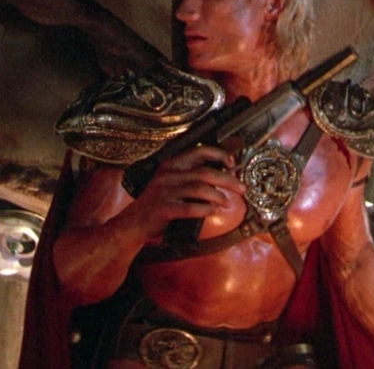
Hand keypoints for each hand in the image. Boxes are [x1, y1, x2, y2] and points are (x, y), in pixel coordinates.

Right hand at [127, 145, 244, 239]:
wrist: (133, 222)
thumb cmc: (157, 203)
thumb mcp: (170, 183)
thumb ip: (190, 177)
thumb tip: (220, 176)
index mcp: (171, 165)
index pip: (199, 151)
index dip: (218, 154)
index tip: (231, 163)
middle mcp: (168, 175)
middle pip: (205, 173)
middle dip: (228, 180)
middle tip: (241, 188)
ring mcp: (165, 191)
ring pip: (200, 189)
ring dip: (218, 196)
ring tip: (226, 203)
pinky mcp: (163, 209)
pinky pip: (190, 208)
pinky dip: (205, 209)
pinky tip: (213, 211)